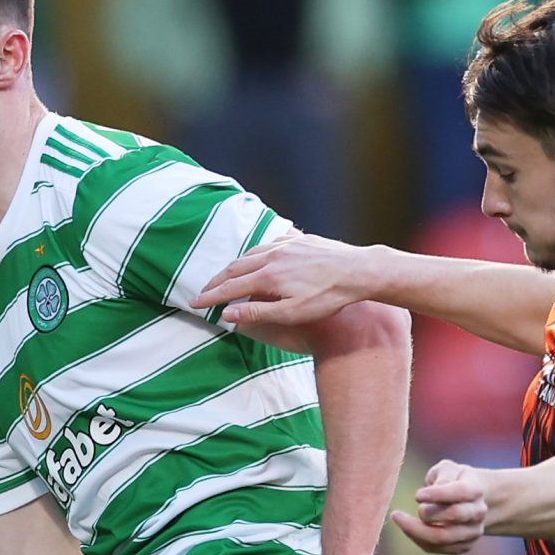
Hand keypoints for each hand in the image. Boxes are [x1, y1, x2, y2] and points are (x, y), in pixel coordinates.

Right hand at [193, 234, 380, 330]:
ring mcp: (286, 245)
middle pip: (235, 267)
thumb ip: (258, 313)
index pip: (230, 288)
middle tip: (204, 291)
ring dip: (235, 266)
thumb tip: (228, 314)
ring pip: (251, 253)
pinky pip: (270, 244)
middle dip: (217, 280)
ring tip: (227, 276)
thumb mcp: (292, 313)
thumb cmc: (328, 297)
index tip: (195, 303)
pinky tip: (259, 257)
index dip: (210, 297)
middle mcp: (272, 255)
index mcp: (267, 276)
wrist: (359, 271)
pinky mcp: (300, 240)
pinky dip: (257, 253)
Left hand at [390, 459, 492, 554]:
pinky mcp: (463, 546)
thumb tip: (432, 492)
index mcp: (475, 490)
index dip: (438, 494)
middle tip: (414, 508)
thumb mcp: (447, 469)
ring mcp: (472, 532)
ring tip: (399, 518)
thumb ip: (442, 475)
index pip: (460, 491)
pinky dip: (418, 538)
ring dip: (417, 530)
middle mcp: (477, 512)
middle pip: (456, 515)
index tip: (417, 495)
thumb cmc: (454, 480)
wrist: (472, 501)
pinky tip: (407, 527)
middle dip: (429, 513)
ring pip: (444, 538)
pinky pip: (436, 548)